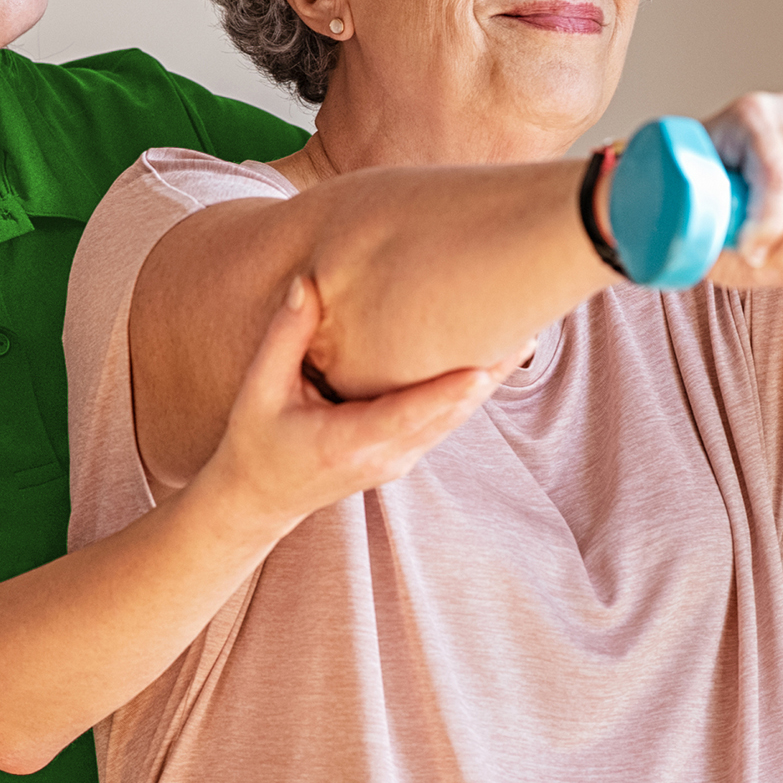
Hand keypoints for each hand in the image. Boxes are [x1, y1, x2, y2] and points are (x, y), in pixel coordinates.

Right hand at [195, 278, 504, 529]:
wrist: (259, 500)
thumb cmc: (257, 441)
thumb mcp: (258, 390)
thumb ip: (285, 337)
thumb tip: (309, 283)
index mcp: (349, 441)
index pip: (410, 414)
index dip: (450, 391)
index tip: (484, 364)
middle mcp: (385, 455)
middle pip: (450, 415)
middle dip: (488, 374)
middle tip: (525, 326)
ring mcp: (399, 460)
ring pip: (455, 419)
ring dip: (488, 380)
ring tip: (522, 333)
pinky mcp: (405, 455)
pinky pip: (445, 421)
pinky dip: (470, 391)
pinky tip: (493, 357)